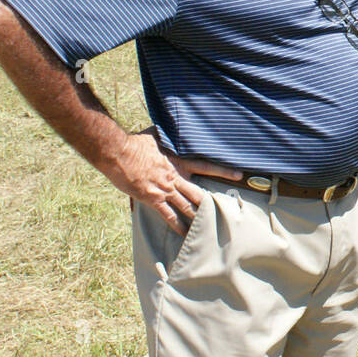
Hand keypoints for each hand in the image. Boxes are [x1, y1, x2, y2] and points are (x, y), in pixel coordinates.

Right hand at [104, 127, 241, 234]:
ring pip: (187, 206)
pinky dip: (177, 225)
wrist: (118, 153)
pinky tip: (184, 233)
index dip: (223, 171)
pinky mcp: (153, 199)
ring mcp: (165, 189)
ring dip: (198, 216)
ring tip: (209, 226)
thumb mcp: (157, 135)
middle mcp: (176, 177)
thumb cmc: (135, 142)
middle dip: (213, 201)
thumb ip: (168, 135)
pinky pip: (168, 215)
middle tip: (227, 209)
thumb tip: (172, 123)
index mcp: (180, 161)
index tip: (238, 175)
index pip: (207, 166)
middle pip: (199, 191)